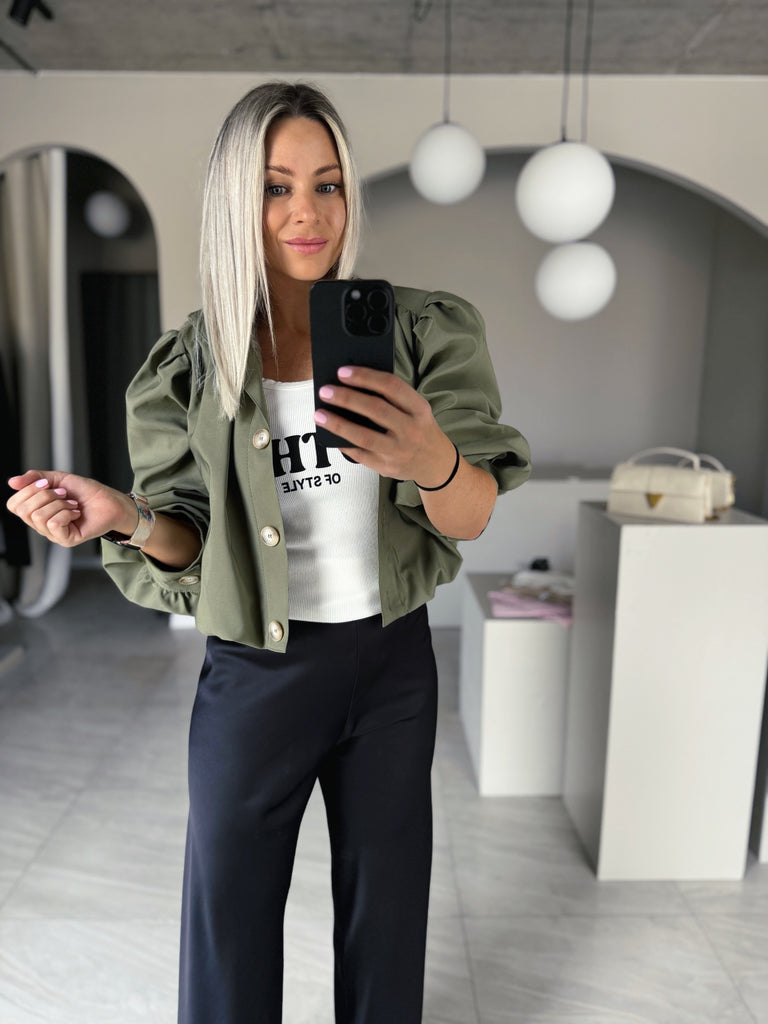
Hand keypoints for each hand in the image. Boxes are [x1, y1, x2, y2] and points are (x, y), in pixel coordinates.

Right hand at [7, 471, 136, 547]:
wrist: (108, 500)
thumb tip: (12, 482)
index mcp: (35, 510)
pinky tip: (76, 513)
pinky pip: (54, 524)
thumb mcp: (57, 478)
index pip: (14, 505)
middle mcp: (40, 525)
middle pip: (24, 511)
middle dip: (45, 496)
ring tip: (72, 504)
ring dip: (59, 504)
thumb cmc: (85, 491)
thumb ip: (34, 478)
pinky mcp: (65, 540)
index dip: (27, 491)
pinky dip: (67, 513)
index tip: (46, 484)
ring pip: (39, 516)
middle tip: (63, 494)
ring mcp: (52, 534)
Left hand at [313, 365, 456, 485]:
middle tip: (325, 391)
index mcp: (419, 409)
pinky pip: (359, 455)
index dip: (365, 377)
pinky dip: (342, 443)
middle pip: (375, 410)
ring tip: (319, 414)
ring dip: (338, 424)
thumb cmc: (419, 429)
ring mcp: (399, 451)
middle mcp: (411, 430)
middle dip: (347, 398)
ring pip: (364, 436)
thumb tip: (353, 385)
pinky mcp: (387, 467)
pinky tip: (330, 434)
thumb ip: (393, 398)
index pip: (391, 386)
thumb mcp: (416, 410)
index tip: (343, 372)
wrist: (436, 463)